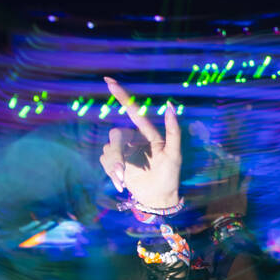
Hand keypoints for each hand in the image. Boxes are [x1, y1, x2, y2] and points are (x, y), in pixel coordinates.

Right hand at [100, 78, 181, 208]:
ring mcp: (124, 151)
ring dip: (114, 166)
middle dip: (116, 154)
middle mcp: (134, 140)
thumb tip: (170, 106)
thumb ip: (173, 131)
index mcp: (148, 134)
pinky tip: (120, 184)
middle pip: (116, 135)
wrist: (158, 198)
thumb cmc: (170, 176)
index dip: (122, 96)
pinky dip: (111, 173)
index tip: (109, 80)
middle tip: (122, 172)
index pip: (134, 112)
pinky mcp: (116, 163)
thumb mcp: (174, 154)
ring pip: (107, 149)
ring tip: (123, 181)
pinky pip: (104, 160)